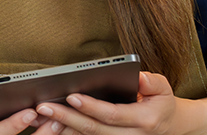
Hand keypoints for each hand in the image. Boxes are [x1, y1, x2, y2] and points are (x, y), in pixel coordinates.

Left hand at [33, 72, 197, 134]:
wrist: (168, 125)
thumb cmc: (161, 103)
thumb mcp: (163, 89)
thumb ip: (152, 82)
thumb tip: (139, 77)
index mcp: (143, 121)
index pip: (112, 115)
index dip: (91, 107)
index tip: (71, 96)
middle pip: (93, 129)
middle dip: (66, 118)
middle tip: (43, 106)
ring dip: (61, 127)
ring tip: (38, 115)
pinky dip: (65, 131)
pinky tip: (47, 122)